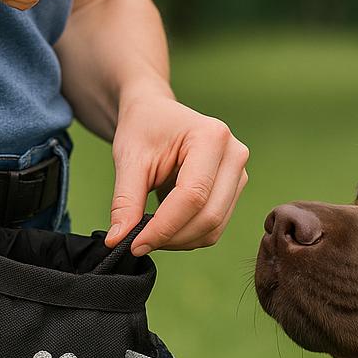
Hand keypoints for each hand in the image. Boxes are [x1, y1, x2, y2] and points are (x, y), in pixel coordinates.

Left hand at [107, 85, 249, 256]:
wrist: (156, 113)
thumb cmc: (142, 128)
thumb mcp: (128, 160)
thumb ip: (125, 202)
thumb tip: (118, 241)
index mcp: (211, 137)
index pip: (192, 195)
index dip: (163, 226)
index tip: (133, 244)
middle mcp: (234, 155)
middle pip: (209, 216)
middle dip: (171, 238)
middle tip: (137, 243)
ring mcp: (239, 174)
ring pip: (214, 228)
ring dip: (179, 241)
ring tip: (148, 232)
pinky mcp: (234, 190)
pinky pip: (215, 227)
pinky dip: (188, 236)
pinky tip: (165, 227)